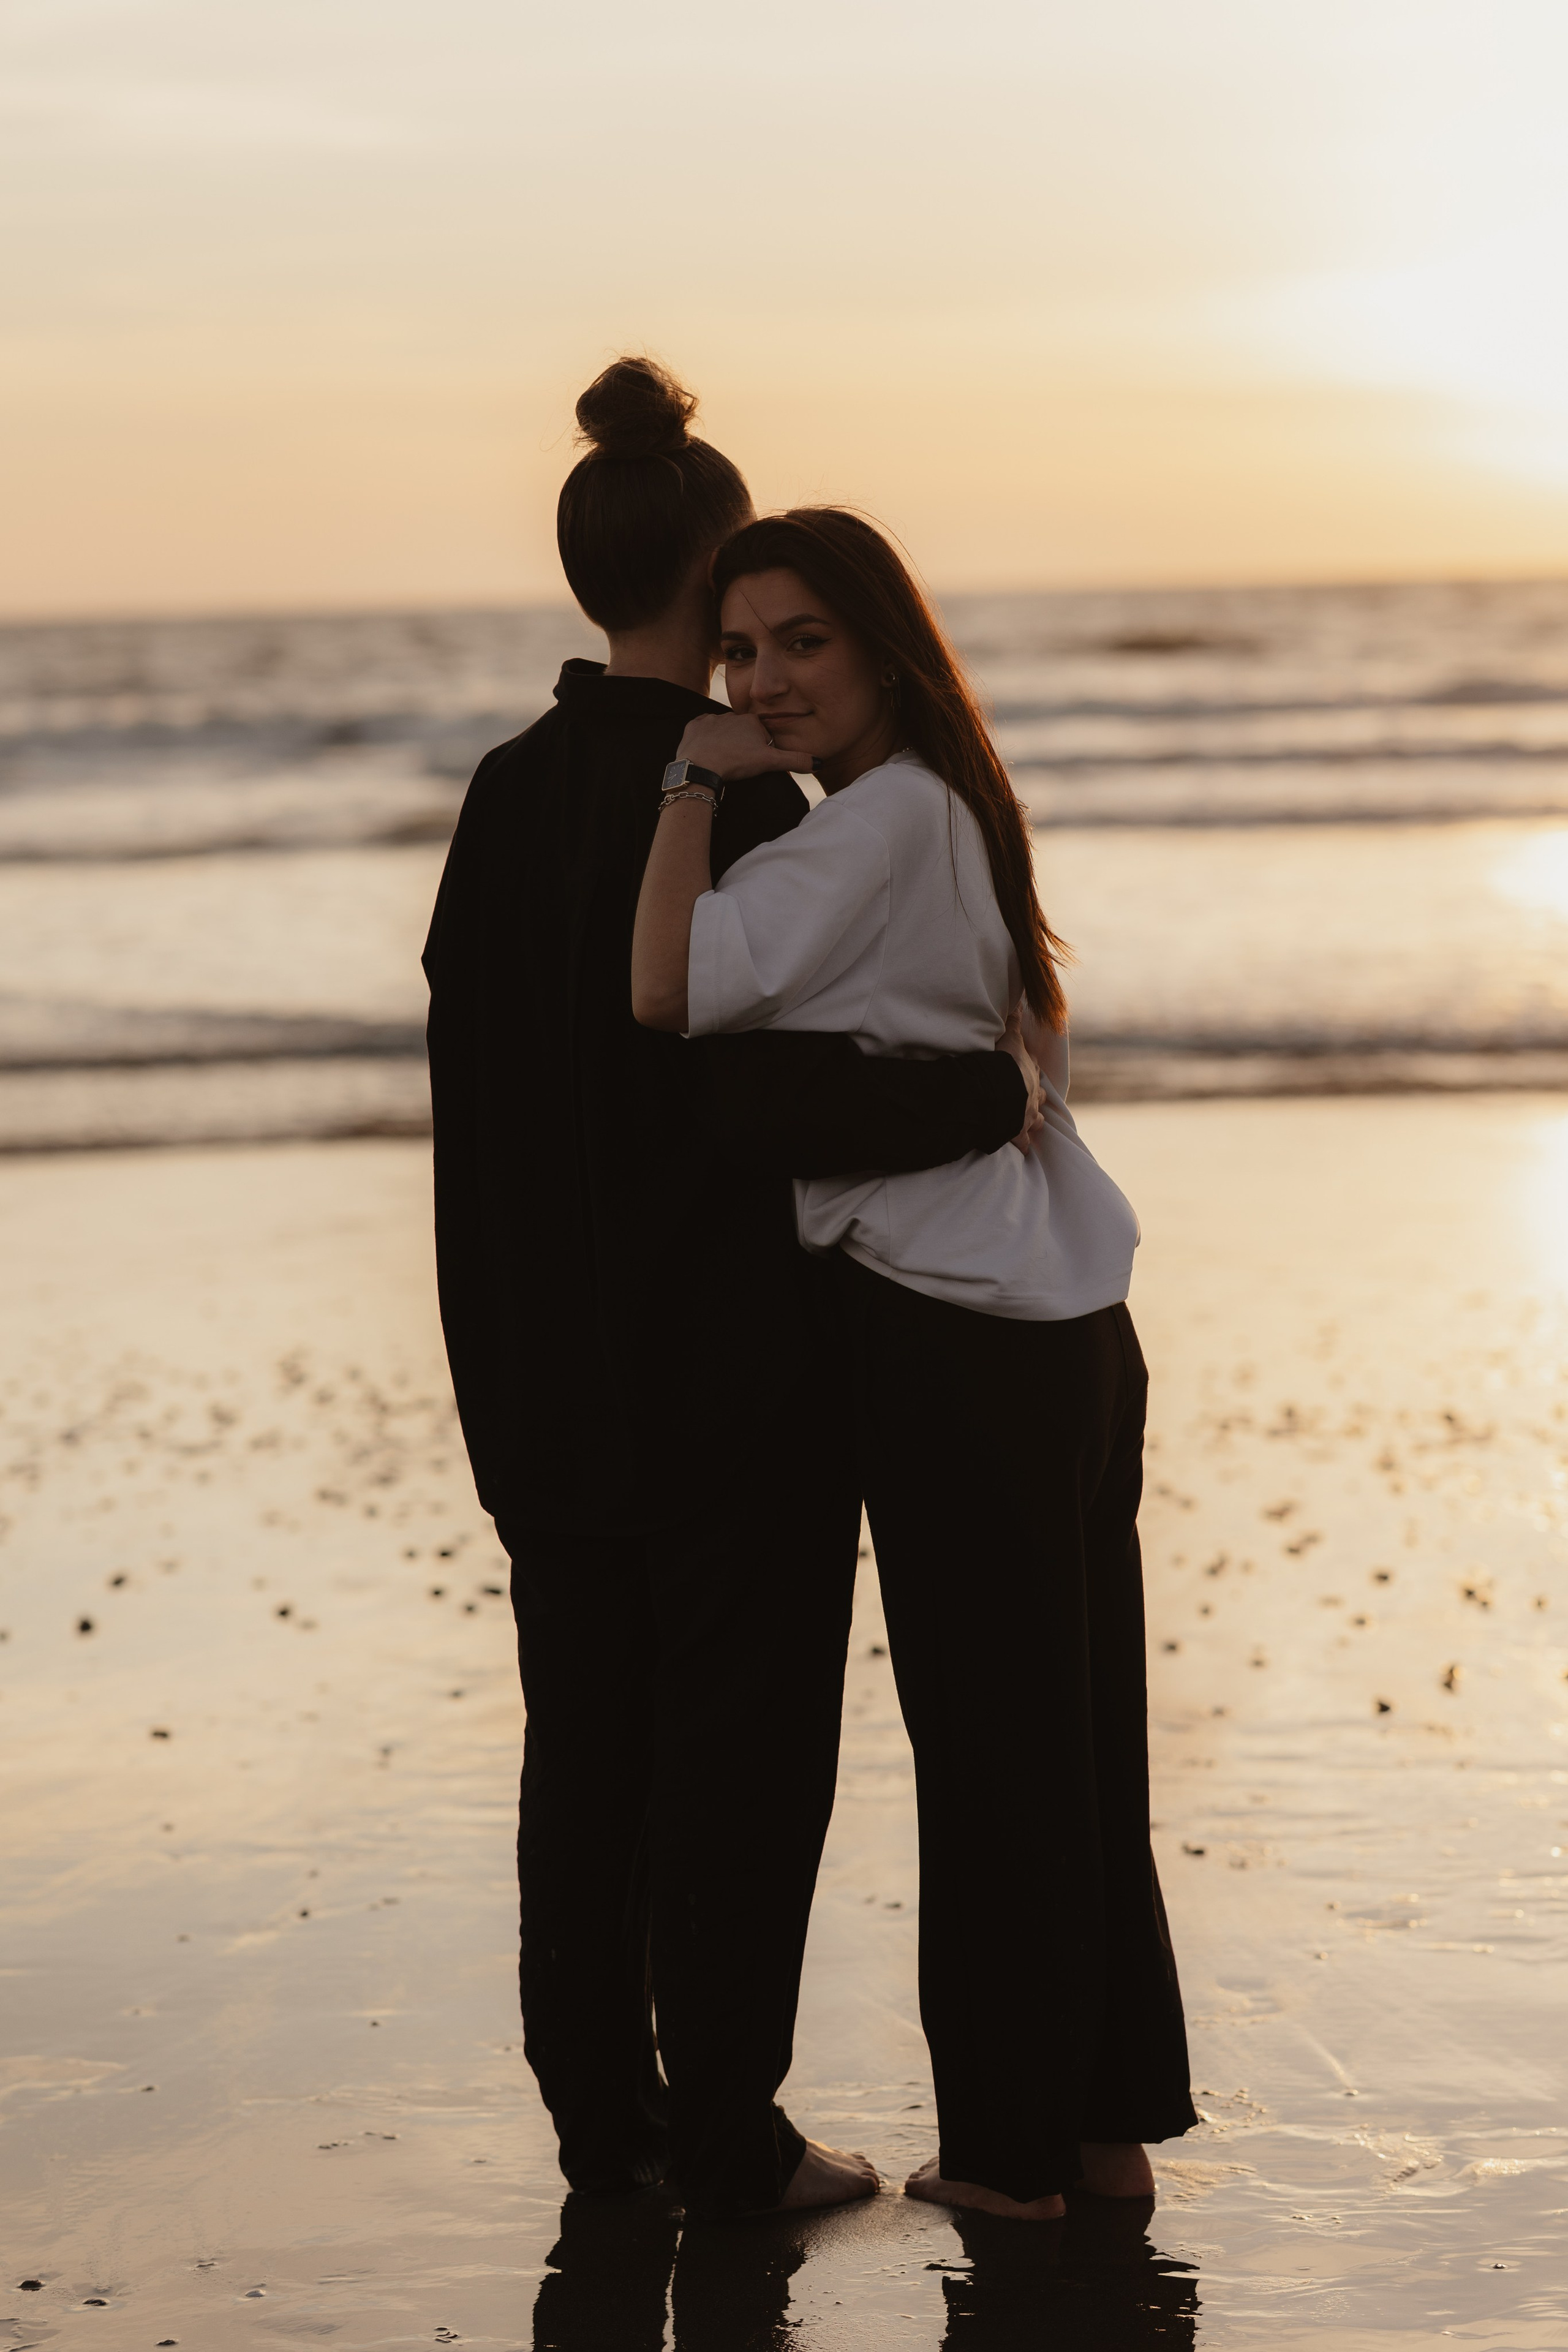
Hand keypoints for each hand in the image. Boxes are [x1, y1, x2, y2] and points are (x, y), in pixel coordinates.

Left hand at [676, 712, 801, 781]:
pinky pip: (702, 732)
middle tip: (739, 764)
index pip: (761, 734)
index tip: (755, 763)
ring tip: (723, 761)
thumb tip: (819, 762)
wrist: (700, 765)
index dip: (761, 750)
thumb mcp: (770, 763)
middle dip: (742, 746)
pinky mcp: (693, 728)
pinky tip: (707, 753)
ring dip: (724, 743)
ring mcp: (710, 720)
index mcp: (751, 721)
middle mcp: (731, 715)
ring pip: (722, 731)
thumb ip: (795, 761)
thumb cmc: (736, 762)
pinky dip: (705, 741)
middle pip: (742, 732)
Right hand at [997, 1003, 1044, 1154]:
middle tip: (1033, 1099)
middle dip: (1036, 1098)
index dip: (1031, 1069)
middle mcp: (1032, 1095)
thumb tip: (1021, 1002)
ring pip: (1037, 1121)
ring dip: (1034, 1121)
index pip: (1033, 1069)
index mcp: (1029, 1072)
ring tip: (1032, 1124)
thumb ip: (1013, 1023)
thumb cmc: (1004, 1064)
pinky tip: (1024, 1151)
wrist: (1002, 1092)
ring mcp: (1027, 1115)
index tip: (1031, 1070)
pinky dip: (1023, 1146)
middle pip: (1039, 1097)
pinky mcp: (1019, 1133)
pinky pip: (1023, 1143)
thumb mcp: (1010, 1039)